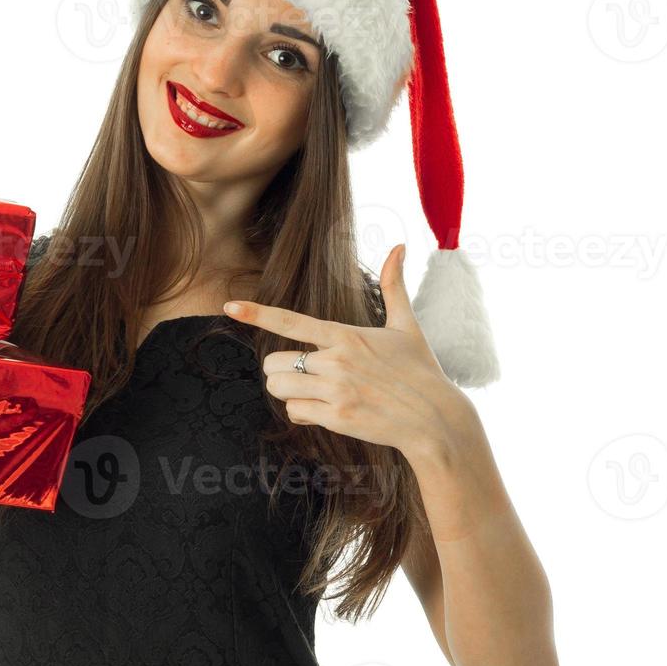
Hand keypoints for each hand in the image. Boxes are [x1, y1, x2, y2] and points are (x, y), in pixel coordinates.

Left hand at [224, 244, 479, 463]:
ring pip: (279, 388)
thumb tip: (399, 246)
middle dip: (280, 369)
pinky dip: (302, 412)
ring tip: (313, 391)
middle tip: (303, 372)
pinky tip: (325, 410)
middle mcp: (336, 362)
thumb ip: (395, 286)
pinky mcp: (337, 418)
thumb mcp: (407, 326)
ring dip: (288, 391)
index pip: (291, 321)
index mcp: (346, 335)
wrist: (435, 419)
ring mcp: (335, 391)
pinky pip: (295, 413)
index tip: (230, 308)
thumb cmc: (421, 370)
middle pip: (273, 362)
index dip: (257, 314)